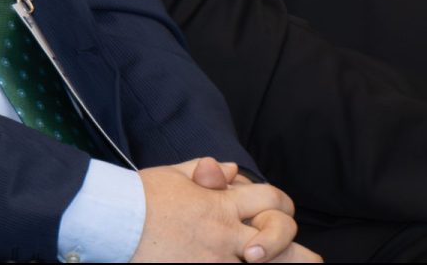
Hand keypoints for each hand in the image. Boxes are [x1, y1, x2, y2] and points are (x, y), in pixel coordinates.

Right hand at [133, 158, 317, 261]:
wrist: (114, 220)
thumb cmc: (140, 196)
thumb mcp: (174, 174)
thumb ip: (206, 172)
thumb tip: (229, 170)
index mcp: (221, 202)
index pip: (269, 198)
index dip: (279, 203)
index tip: (278, 211)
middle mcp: (225, 232)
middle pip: (279, 237)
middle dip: (298, 251)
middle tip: (311, 260)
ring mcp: (216, 259)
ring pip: (265, 264)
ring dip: (280, 264)